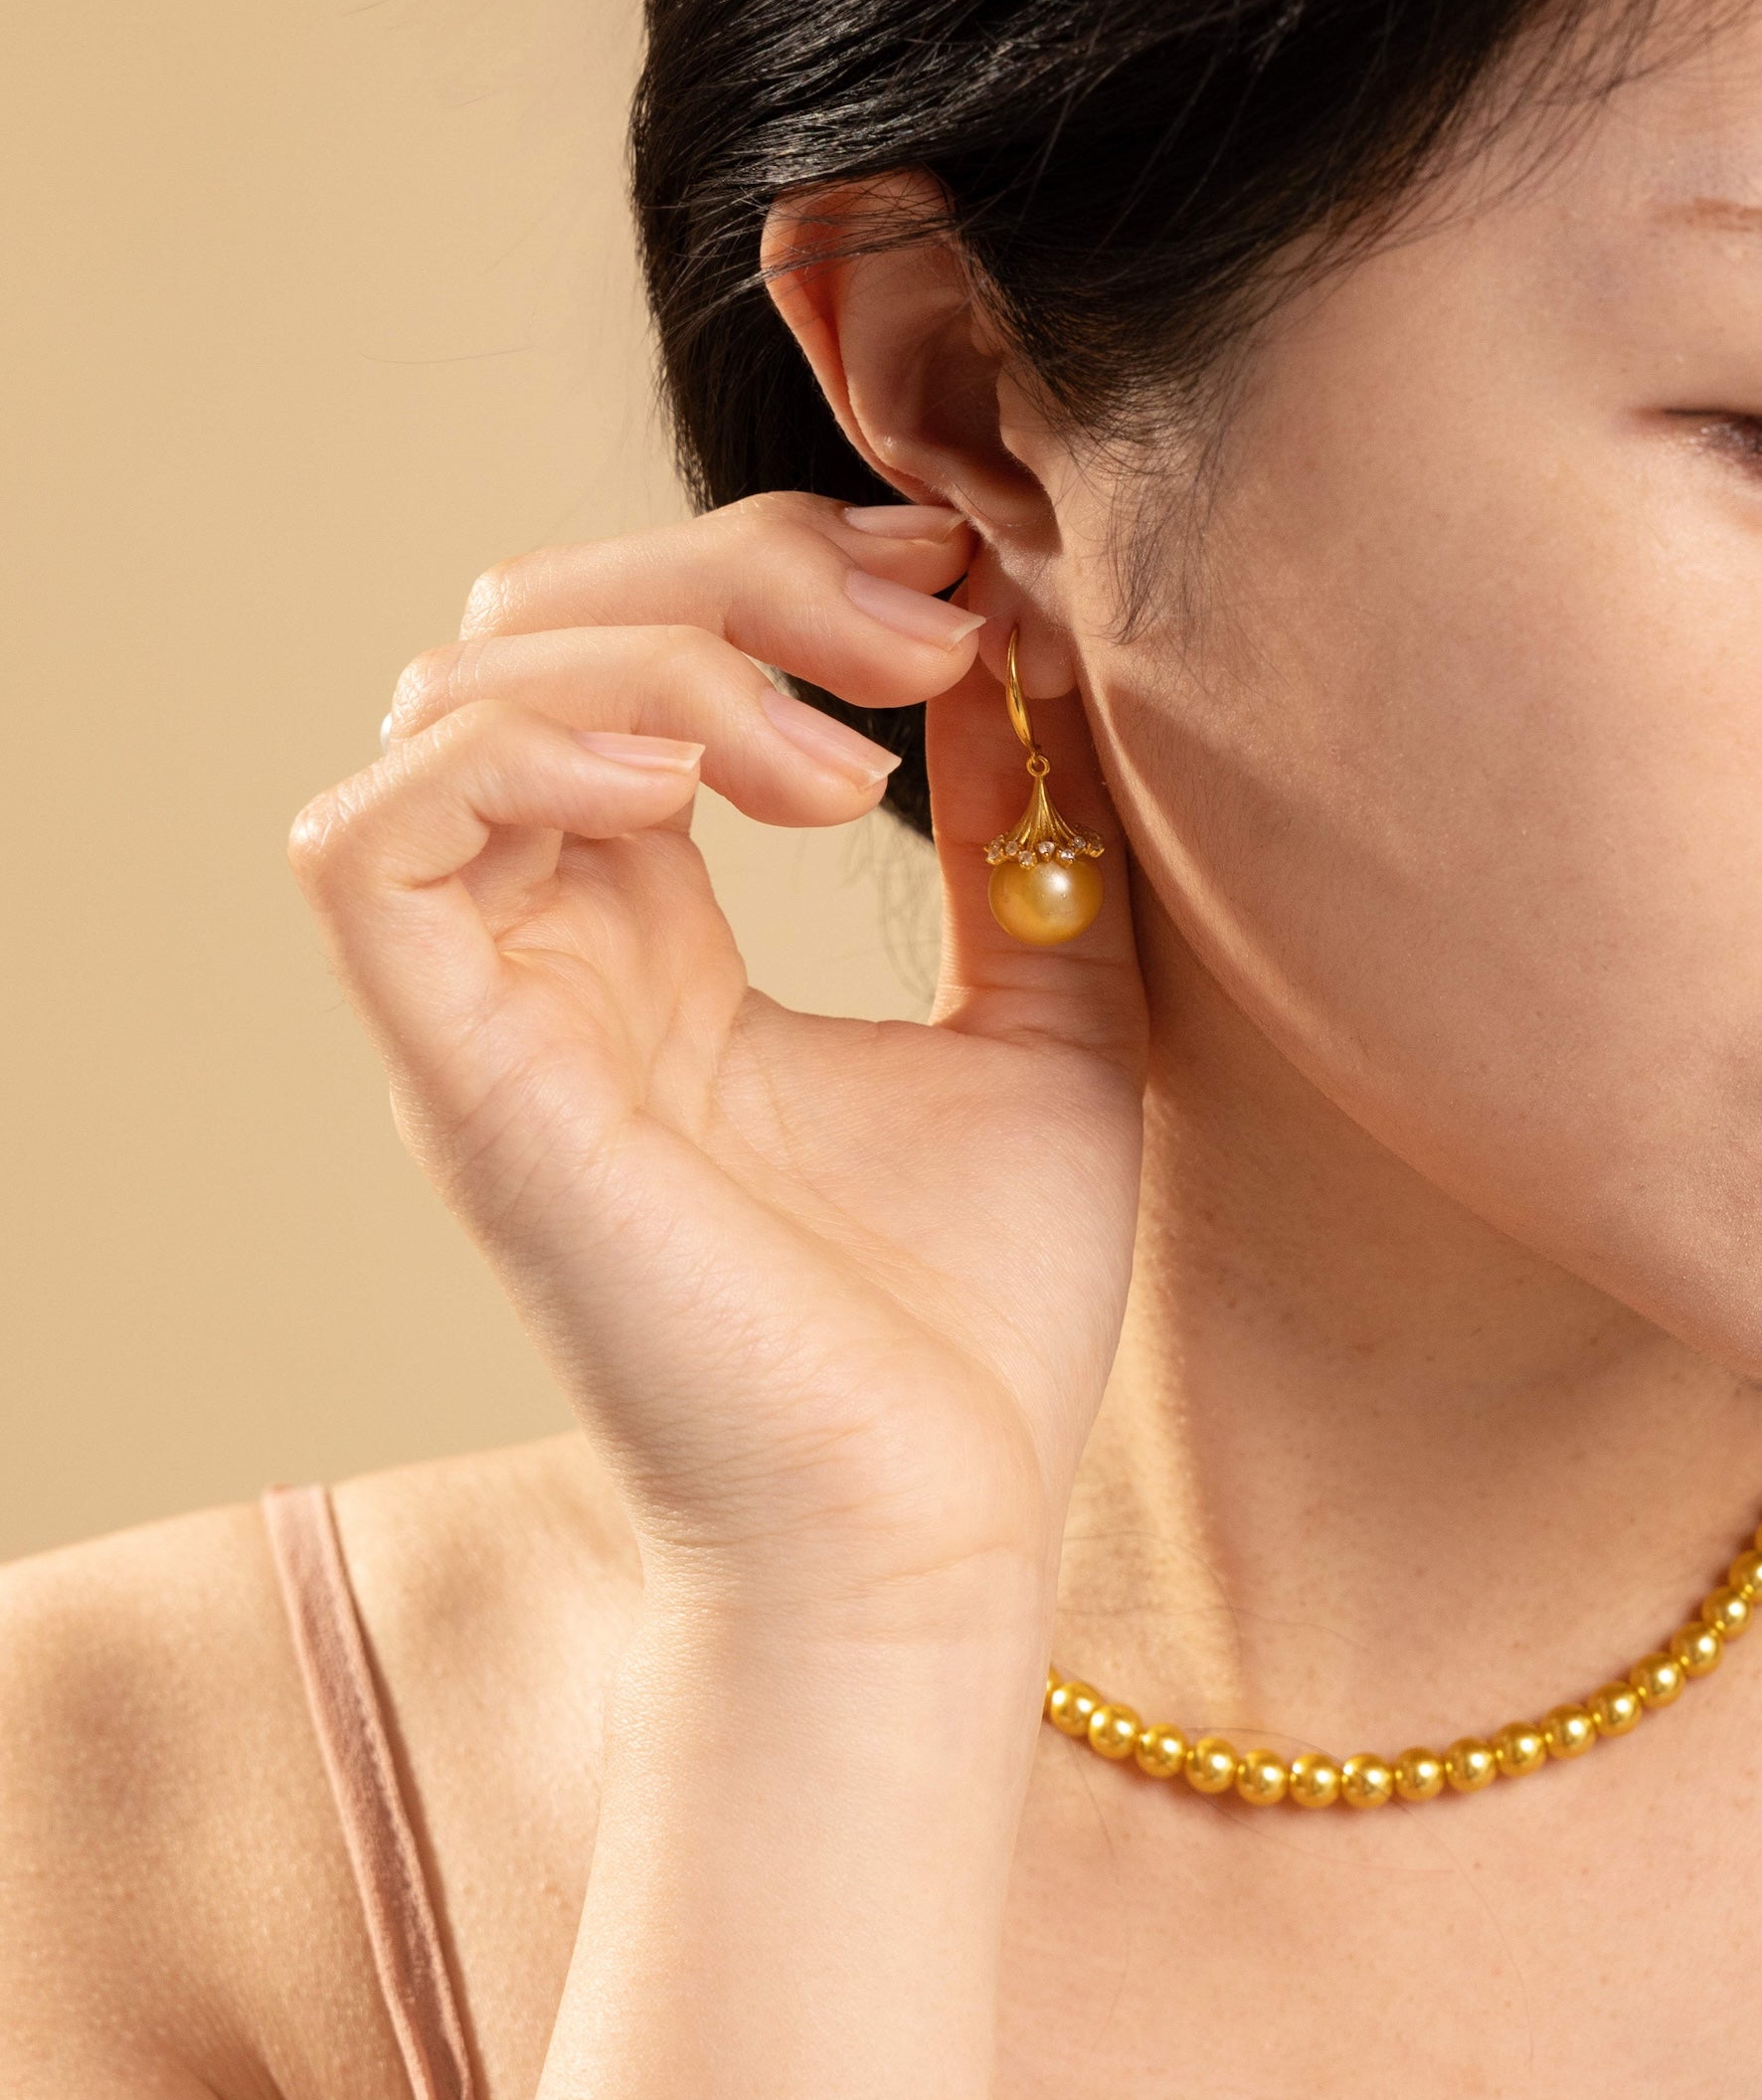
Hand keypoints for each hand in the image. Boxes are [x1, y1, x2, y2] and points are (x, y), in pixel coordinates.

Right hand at [289, 494, 1146, 1632]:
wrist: (938, 1531)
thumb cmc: (982, 1319)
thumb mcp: (1047, 1012)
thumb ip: (1025, 832)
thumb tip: (1029, 646)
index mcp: (666, 943)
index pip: (643, 660)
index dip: (781, 572)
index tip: (965, 588)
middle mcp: (557, 956)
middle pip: (536, 632)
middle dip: (732, 568)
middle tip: (926, 628)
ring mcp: (499, 1014)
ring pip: (454, 696)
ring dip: (667, 650)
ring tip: (852, 763)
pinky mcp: (467, 1082)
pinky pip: (376, 846)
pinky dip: (523, 747)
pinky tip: (701, 780)